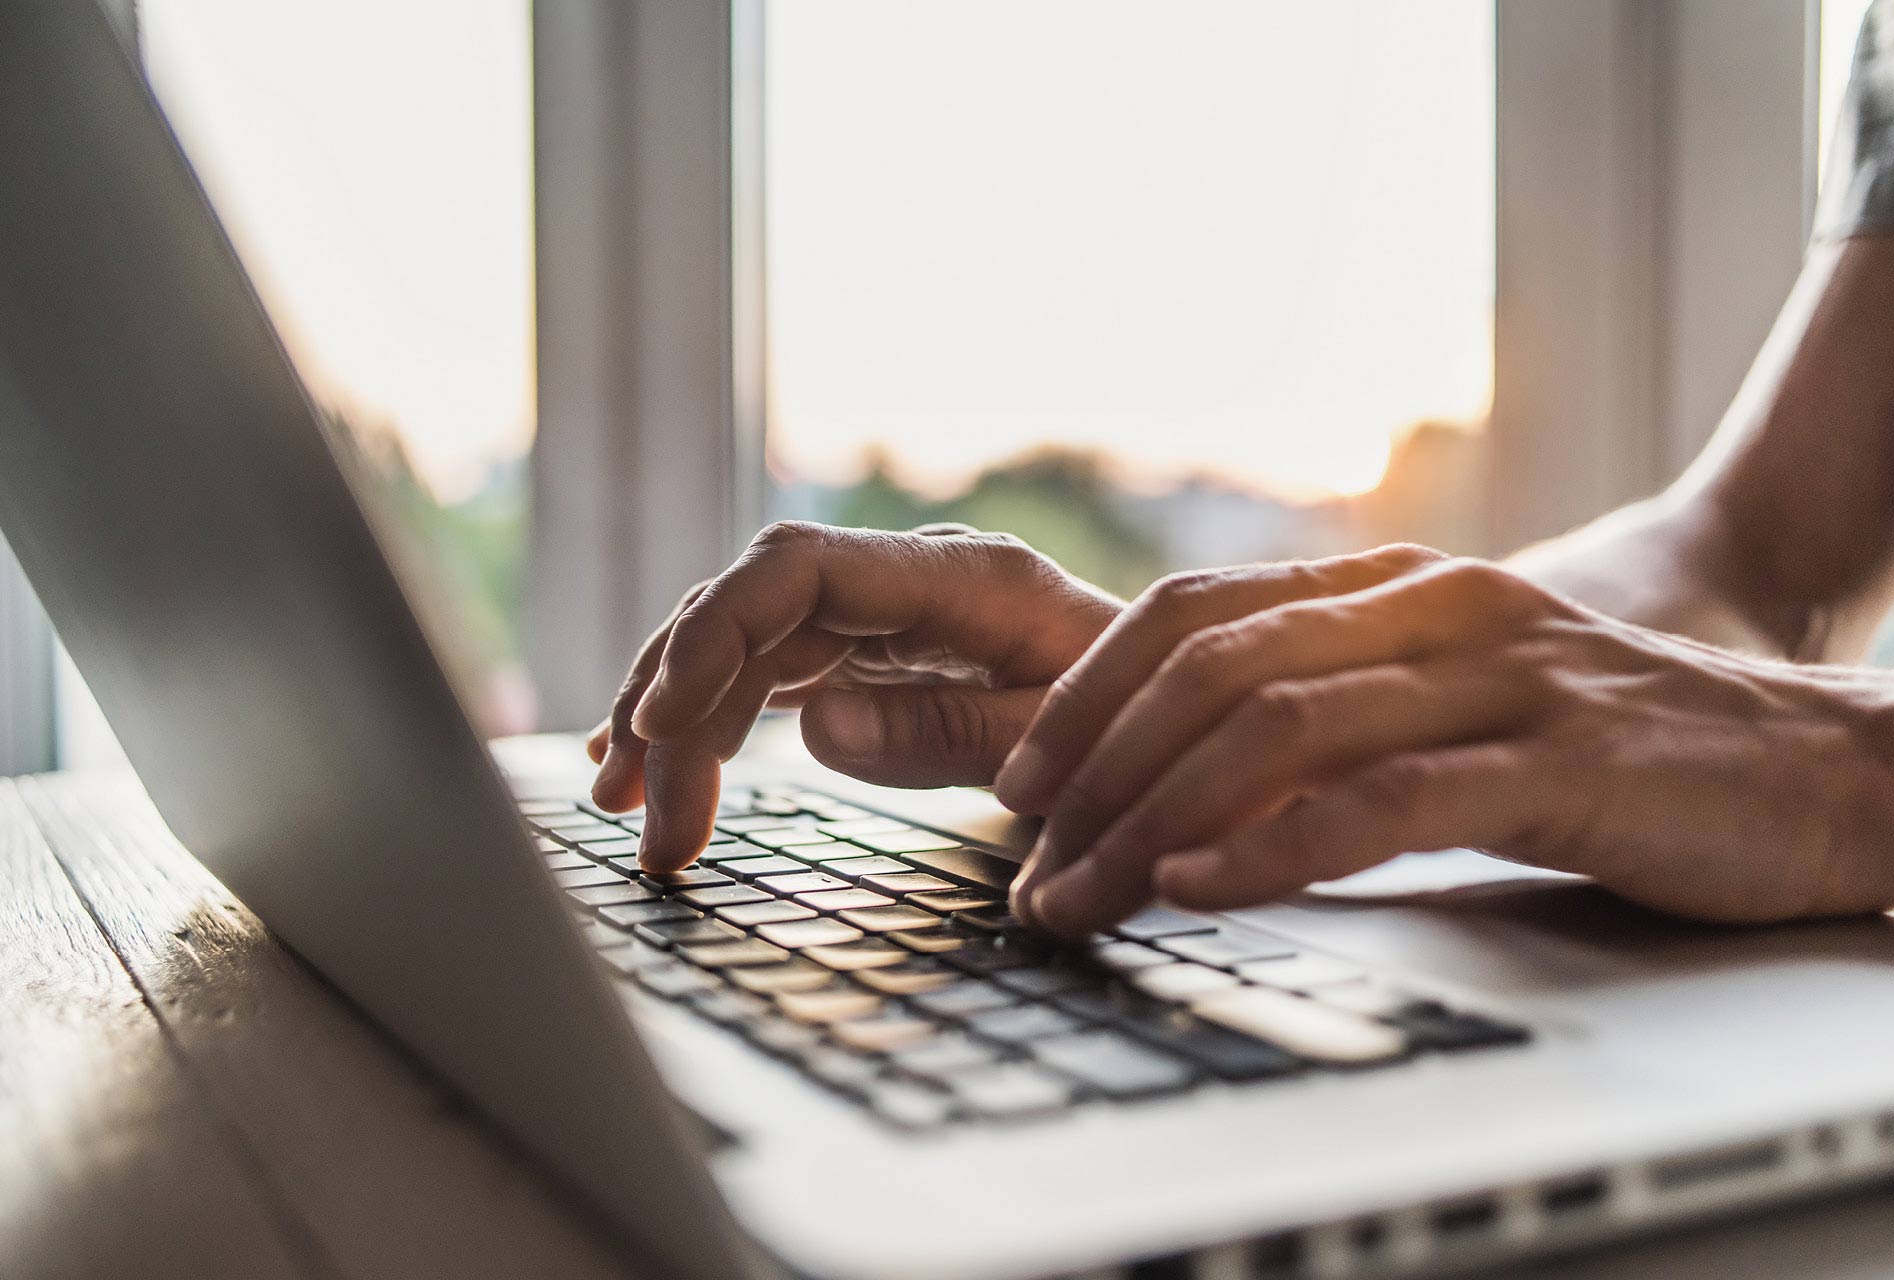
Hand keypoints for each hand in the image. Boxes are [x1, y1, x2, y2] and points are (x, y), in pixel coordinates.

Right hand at [587, 521, 1119, 869]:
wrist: (1178, 709)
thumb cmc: (1138, 719)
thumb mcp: (1063, 738)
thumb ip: (951, 731)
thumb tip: (817, 727)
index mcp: (958, 577)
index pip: (796, 570)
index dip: (714, 635)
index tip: (662, 724)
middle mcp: (904, 580)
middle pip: (749, 612)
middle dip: (676, 704)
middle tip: (642, 818)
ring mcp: (880, 614)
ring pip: (741, 643)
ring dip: (675, 719)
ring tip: (626, 809)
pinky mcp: (868, 653)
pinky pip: (766, 673)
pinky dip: (710, 721)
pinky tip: (661, 767)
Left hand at [995, 545, 1893, 934]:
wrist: (1822, 766)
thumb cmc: (1620, 750)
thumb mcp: (1458, 709)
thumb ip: (1343, 719)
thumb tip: (1196, 784)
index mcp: (1397, 589)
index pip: (1196, 612)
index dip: (1088, 692)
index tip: (1021, 781)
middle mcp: (1433, 609)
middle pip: (1208, 665)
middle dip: (1094, 768)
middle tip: (1031, 863)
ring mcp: (1497, 675)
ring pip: (1276, 727)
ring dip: (1153, 819)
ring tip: (1084, 895)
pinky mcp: (1558, 759)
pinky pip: (1385, 796)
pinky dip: (1277, 844)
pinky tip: (1203, 886)